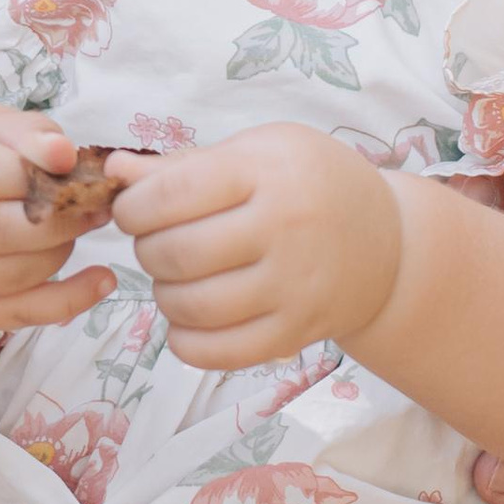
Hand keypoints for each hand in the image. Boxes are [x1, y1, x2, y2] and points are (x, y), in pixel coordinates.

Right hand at [0, 94, 118, 331]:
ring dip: (60, 253)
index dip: (34, 173)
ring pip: (5, 277)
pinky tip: (100, 281)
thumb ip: (26, 132)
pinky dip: (65, 302)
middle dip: (59, 219)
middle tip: (98, 204)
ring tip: (85, 226)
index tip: (74, 165)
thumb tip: (65, 156)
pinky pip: (11, 315)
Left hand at [111, 123, 401, 371]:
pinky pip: (220, 352)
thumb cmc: (311, 183)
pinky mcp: (297, 333)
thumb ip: (184, 165)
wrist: (389, 242)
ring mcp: (294, 287)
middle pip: (178, 253)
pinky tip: (188, 319)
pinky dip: (186, 341)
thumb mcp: (258, 151)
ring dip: (163, 295)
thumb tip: (114, 172)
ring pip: (193, 306)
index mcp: (268, 172)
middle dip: (146, 250)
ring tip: (175, 278)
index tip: (132, 210)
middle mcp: (284, 229)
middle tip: (156, 244)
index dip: (134, 207)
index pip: (173, 194)